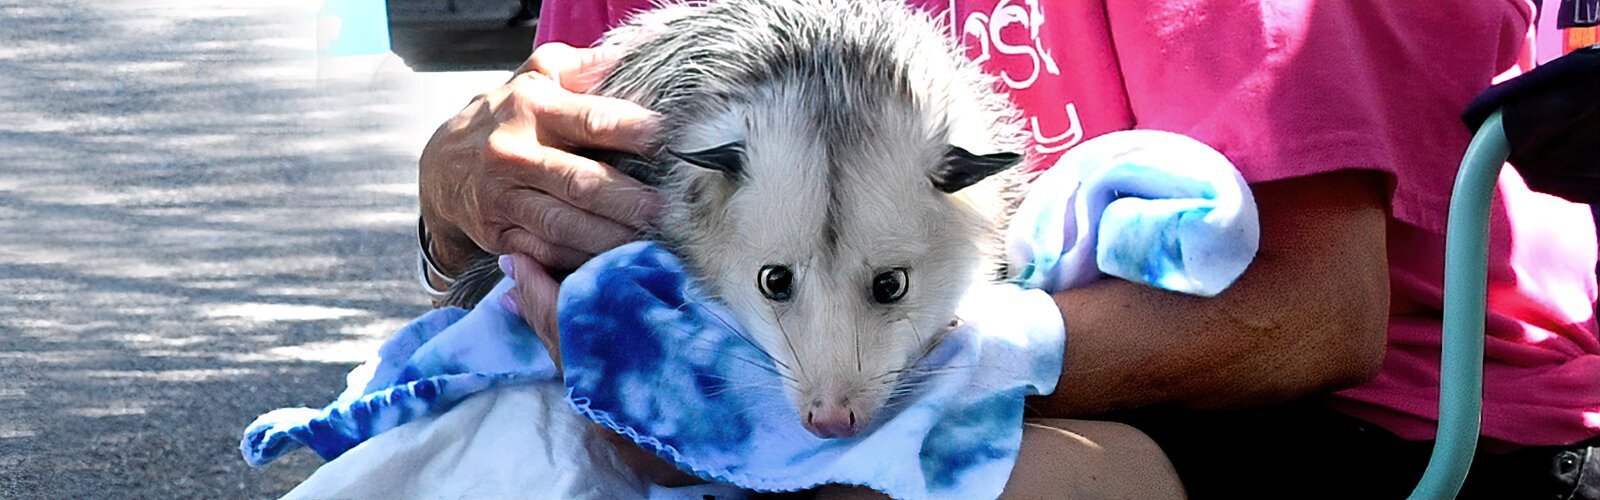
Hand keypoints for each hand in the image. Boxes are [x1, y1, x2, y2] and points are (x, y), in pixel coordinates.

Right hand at [419, 42, 663, 354]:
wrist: (440, 168)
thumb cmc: (507, 116)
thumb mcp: (536, 75)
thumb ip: (583, 65)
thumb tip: (630, 58)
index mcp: (531, 108)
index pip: (590, 120)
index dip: (632, 131)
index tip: (668, 142)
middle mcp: (514, 154)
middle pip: (581, 183)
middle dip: (628, 199)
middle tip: (667, 209)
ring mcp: (503, 198)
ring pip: (565, 225)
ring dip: (611, 238)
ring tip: (650, 241)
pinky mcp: (499, 234)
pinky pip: (546, 252)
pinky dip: (581, 261)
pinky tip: (613, 264)